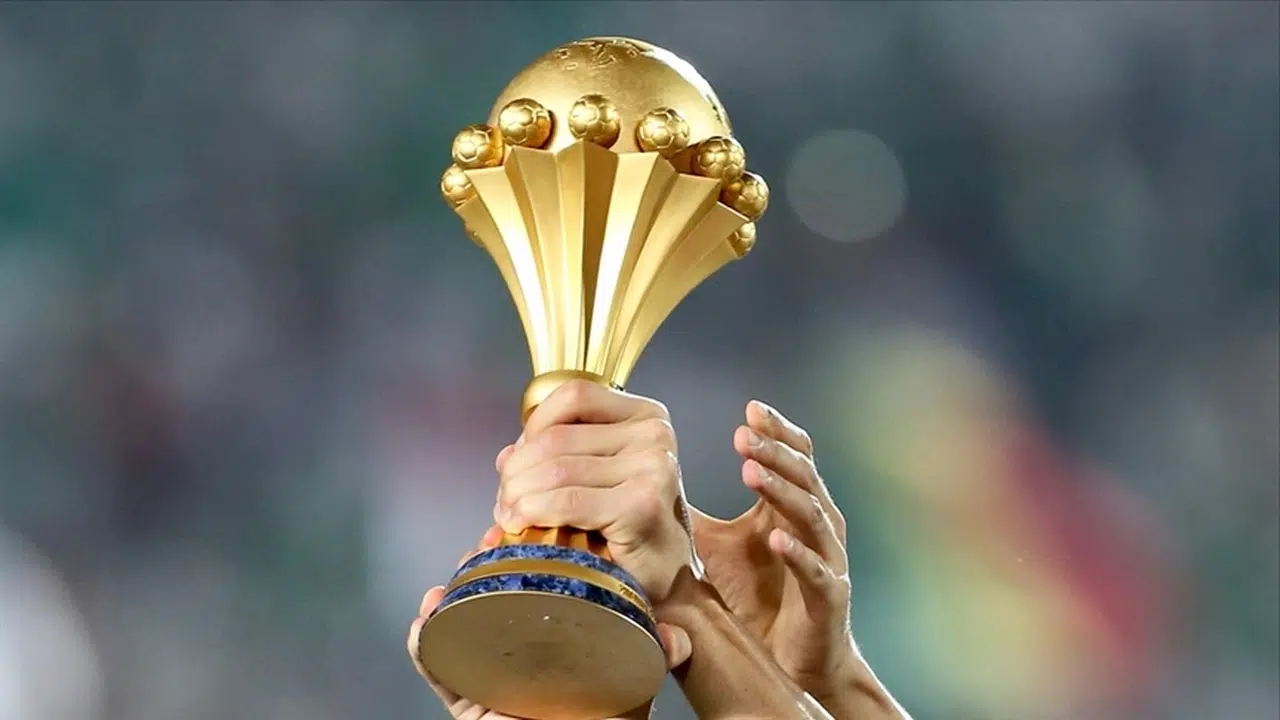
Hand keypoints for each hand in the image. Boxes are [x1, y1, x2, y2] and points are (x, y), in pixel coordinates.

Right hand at [406, 526, 692, 719]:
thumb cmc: (606, 716)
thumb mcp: (635, 681)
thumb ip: (655, 654)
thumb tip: (675, 637)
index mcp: (557, 638)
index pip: (536, 588)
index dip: (527, 556)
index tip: (525, 530)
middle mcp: (522, 652)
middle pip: (495, 597)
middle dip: (485, 564)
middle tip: (491, 538)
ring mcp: (490, 673)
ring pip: (461, 623)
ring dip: (453, 594)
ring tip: (459, 571)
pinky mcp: (466, 703)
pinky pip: (437, 669)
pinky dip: (424, 643)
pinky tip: (427, 617)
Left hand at [493, 380, 696, 603]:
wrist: (671, 575)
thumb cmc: (634, 529)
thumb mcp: (598, 478)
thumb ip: (557, 457)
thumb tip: (507, 457)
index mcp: (646, 415)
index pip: (573, 396)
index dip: (533, 427)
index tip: (519, 461)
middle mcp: (654, 434)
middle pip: (556, 437)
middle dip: (516, 472)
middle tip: (506, 501)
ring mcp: (653, 467)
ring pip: (555, 470)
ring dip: (518, 496)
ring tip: (511, 517)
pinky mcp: (642, 504)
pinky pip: (567, 502)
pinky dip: (534, 512)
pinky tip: (522, 525)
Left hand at [690, 400, 860, 707]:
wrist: (793, 660)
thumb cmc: (755, 596)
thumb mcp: (717, 545)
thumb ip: (690, 512)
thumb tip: (641, 482)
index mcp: (793, 505)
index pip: (794, 455)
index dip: (777, 431)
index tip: (750, 409)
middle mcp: (817, 525)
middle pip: (804, 475)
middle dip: (774, 452)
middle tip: (743, 434)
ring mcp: (826, 559)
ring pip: (812, 514)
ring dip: (782, 490)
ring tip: (752, 471)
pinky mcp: (828, 598)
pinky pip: (816, 571)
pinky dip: (797, 552)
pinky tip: (775, 539)